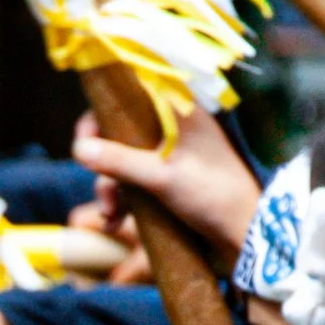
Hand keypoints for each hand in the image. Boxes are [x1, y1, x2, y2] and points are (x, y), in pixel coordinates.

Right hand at [72, 104, 261, 260]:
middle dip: (103, 161)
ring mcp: (170, 152)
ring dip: (110, 186)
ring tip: (111, 215)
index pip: (130, 91)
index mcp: (177, 109)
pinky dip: (122, 197)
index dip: (102, 111)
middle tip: (97, 183)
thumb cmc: (212, 194)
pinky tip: (115, 221)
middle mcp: (172, 125)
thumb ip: (119, 160)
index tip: (85, 137)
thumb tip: (79, 149)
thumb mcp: (161, 177)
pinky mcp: (169, 177)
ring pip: (125, 158)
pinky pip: (135, 179)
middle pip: (121, 129)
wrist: (245, 233)